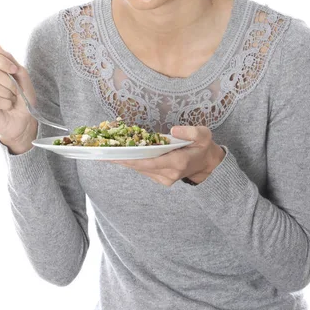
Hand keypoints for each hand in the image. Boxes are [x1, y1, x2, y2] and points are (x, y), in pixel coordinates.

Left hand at [102, 125, 225, 186]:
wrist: (207, 164)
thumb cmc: (203, 146)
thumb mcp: (203, 134)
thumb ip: (190, 132)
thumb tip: (173, 130)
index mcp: (178, 162)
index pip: (150, 162)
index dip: (132, 159)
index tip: (117, 155)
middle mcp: (169, 174)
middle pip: (140, 167)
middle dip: (122, 159)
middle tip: (102, 152)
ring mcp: (164, 178)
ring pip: (140, 169)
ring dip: (124, 161)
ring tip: (106, 152)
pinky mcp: (161, 178)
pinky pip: (143, 170)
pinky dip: (132, 162)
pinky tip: (120, 155)